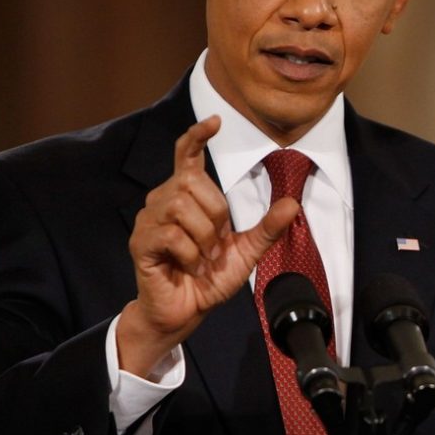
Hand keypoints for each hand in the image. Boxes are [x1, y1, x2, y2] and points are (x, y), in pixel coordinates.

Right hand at [117, 115, 297, 376]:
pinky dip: (191, 255)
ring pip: (181, 208)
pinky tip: (190, 267)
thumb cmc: (208, 280)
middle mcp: (162, 201)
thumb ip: (267, 229)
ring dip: (203, 238)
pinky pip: (173, 236)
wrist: (184, 312)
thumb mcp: (246, 253)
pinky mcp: (141, 243)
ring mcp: (148, 221)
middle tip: (215, 246)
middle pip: (192, 184)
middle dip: (215, 215)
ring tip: (203, 259)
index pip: (185, 155)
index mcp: (186, 197)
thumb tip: (292, 204)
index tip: (216, 121)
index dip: (197, 135)